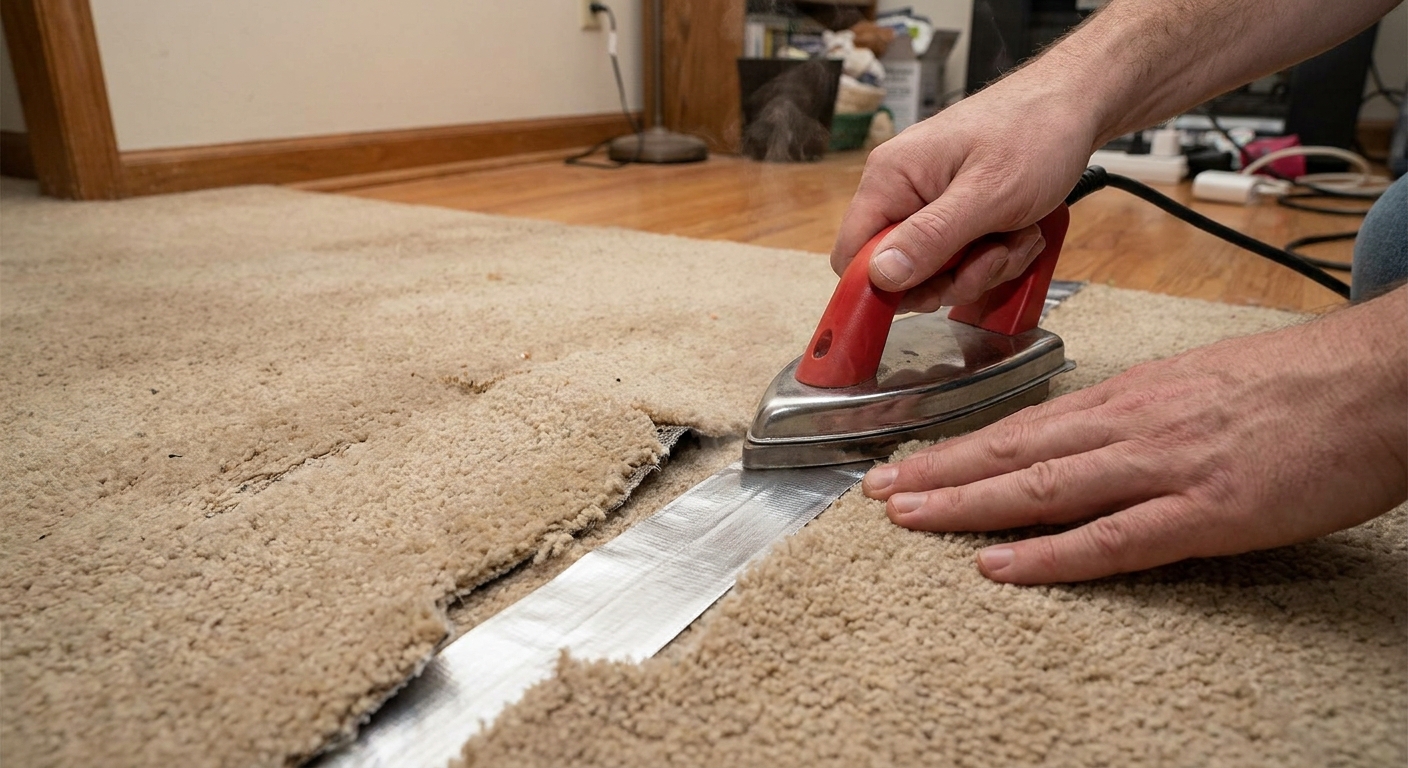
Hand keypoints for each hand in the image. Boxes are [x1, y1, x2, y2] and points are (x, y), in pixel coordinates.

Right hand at [831, 77, 1098, 312]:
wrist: (1076, 105)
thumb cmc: (1035, 132)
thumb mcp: (986, 194)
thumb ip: (930, 237)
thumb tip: (879, 275)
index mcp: (890, 178)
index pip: (852, 254)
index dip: (884, 286)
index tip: (931, 292)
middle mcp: (901, 190)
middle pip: (901, 272)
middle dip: (954, 276)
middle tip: (994, 255)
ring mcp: (929, 202)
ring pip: (938, 271)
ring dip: (985, 265)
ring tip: (1016, 235)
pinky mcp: (955, 212)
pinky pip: (962, 257)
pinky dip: (996, 254)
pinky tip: (1020, 231)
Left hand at [860, 290, 1407, 583]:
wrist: (1378, 380)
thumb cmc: (1295, 383)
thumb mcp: (1196, 382)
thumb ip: (1136, 411)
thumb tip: (1086, 432)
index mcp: (1130, 398)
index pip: (1023, 426)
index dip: (957, 447)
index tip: (908, 462)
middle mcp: (1131, 426)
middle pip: (1013, 452)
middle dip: (938, 474)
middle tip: (878, 494)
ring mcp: (1164, 468)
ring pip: (1042, 489)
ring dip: (966, 505)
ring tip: (908, 519)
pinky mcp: (1207, 512)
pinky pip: (1112, 539)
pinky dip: (1049, 555)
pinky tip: (999, 565)